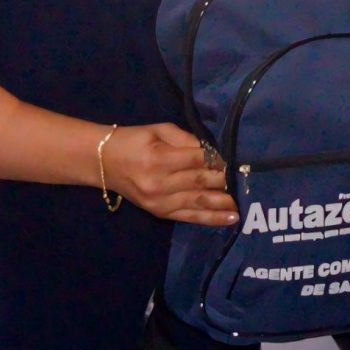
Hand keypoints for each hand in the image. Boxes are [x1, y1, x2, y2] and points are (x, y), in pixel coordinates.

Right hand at [101, 122, 235, 225]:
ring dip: (224, 203)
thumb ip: (186, 139)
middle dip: (225, 181)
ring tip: (245, 203)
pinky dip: (211, 218)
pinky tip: (231, 219)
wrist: (102, 162)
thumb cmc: (133, 141)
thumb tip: (212, 150)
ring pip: (199, 202)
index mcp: (160, 159)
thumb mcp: (158, 130)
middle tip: (247, 180)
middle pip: (201, 182)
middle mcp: (160, 183)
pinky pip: (189, 217)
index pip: (199, 160)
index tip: (236, 160)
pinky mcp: (159, 212)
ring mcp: (159, 201)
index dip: (219, 160)